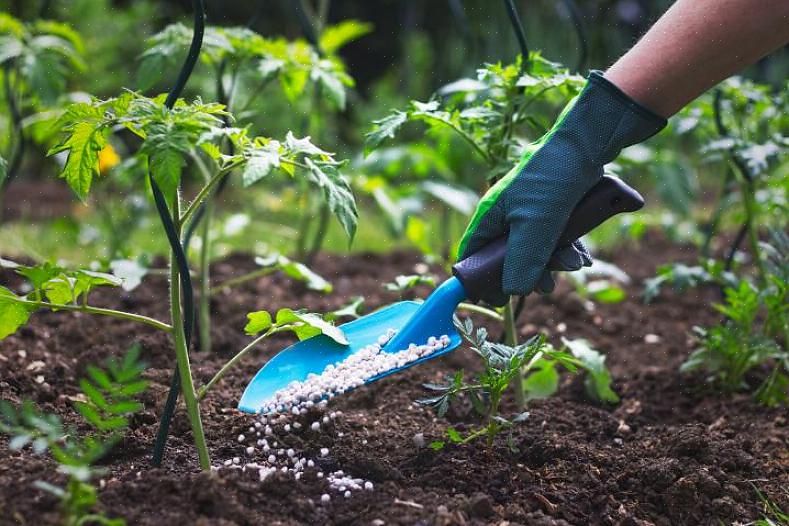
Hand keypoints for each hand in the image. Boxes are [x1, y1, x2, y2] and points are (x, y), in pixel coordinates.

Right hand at [458, 72, 665, 301]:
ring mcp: (530, 212)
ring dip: (554, 262)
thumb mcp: (536, 227)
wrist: (587, 146)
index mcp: (490, 216)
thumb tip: (513, 292)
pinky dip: (567, 249)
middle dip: (529, 273)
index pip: (473, 254)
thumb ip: (522, 261)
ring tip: (573, 265)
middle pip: (507, 257)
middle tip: (546, 286)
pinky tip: (582, 257)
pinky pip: (554, 238)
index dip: (480, 279)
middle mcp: (506, 215)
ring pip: (535, 249)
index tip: (496, 299)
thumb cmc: (552, 181)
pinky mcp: (552, 209)